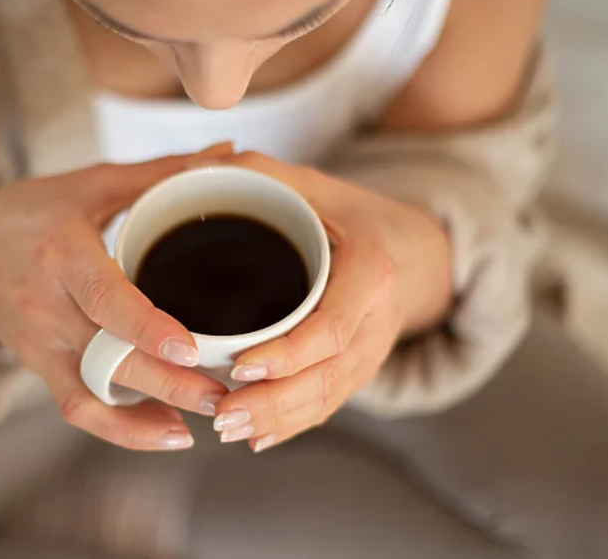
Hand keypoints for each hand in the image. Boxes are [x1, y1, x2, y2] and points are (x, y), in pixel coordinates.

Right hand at [0, 146, 234, 449]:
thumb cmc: (30, 212)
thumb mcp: (89, 184)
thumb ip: (159, 173)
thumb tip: (226, 153)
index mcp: (63, 252)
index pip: (103, 296)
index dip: (145, 328)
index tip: (190, 348)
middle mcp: (46, 304)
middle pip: (107, 356)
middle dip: (169, 384)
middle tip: (225, 394)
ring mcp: (39, 343)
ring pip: (94, 393)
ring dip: (149, 416)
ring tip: (204, 420)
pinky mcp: (37, 367)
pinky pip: (78, 409)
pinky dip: (122, 429)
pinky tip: (167, 432)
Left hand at [211, 152, 452, 451]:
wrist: (409, 246)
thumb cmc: (350, 212)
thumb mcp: (313, 183)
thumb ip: (259, 172)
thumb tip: (198, 167)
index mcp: (372, 270)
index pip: (332, 326)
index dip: (289, 354)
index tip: (241, 367)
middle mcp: (378, 318)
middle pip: (329, 374)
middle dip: (275, 401)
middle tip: (222, 414)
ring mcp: (373, 348)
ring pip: (329, 397)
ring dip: (279, 420)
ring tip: (228, 430)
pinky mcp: (361, 367)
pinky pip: (332, 403)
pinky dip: (295, 425)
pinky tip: (258, 439)